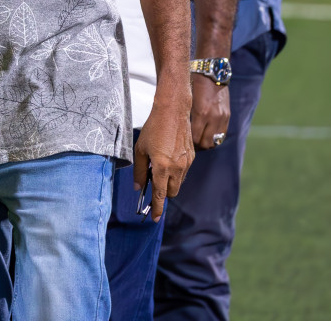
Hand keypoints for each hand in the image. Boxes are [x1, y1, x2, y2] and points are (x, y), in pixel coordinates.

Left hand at [133, 98, 193, 221]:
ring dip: (169, 182)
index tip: (155, 218)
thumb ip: (139, 171)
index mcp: (162, 167)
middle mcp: (176, 168)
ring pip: (178, 183)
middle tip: (152, 183)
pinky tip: (167, 159)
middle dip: (162, 193)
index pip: (160, 195)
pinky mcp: (191, 158)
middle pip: (171, 192)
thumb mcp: (140, 150)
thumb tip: (138, 187)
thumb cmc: (152, 130)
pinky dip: (176, 173)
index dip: (157, 208)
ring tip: (159, 167)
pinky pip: (183, 173)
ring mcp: (186, 164)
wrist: (172, 113)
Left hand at [189, 75, 230, 150]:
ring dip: (207, 143)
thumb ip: (185, 115)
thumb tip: (179, 130)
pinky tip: (207, 135)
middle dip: (197, 147)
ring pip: (215, 141)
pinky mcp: (227, 116)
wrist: (212, 73)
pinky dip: (214, 137)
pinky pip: (222, 134)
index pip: (195, 138)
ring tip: (198, 142)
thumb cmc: (194, 83)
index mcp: (201, 112)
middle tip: (189, 145)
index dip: (189, 144)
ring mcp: (222, 117)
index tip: (182, 144)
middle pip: (206, 143)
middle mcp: (214, 117)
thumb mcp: (186, 98)